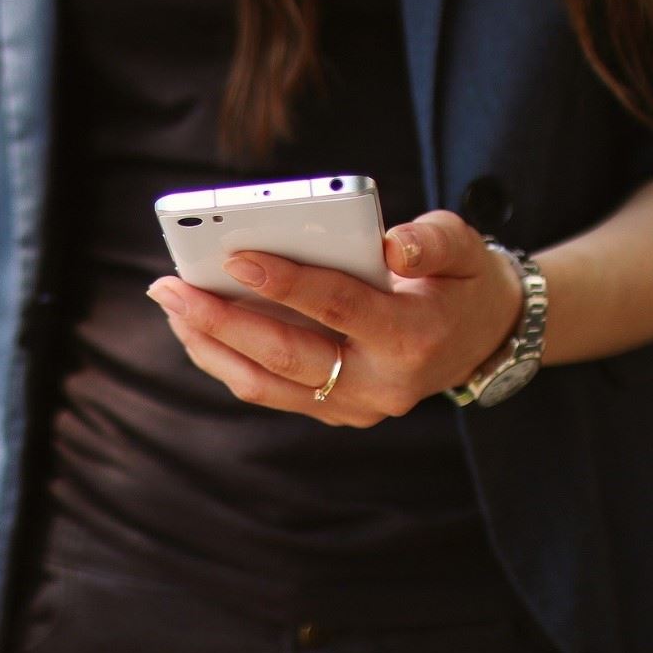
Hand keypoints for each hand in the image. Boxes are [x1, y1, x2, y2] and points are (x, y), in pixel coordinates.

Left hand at [146, 211, 522, 426]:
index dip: (286, 282)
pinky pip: (268, 390)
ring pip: (265, 383)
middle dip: (220, 319)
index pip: (338, 307)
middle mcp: (381, 382)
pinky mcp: (334, 412)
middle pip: (286, 354)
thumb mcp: (464, 246)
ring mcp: (355, 406)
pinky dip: (225, 359)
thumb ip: (431, 240)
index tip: (233, 256)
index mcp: (412, 335)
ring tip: (170, 305)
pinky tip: (195, 326)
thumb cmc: (460, 278)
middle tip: (168, 286)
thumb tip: (389, 242)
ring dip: (209, 344)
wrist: (483, 338)